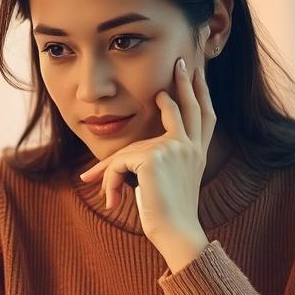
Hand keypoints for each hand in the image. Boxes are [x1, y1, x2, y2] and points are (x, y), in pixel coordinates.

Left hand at [79, 57, 214, 268]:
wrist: (178, 233)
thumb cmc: (171, 216)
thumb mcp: (167, 183)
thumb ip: (156, 163)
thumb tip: (123, 160)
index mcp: (197, 153)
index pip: (204, 116)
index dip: (201, 94)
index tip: (198, 74)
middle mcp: (190, 147)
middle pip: (190, 106)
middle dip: (185, 81)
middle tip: (181, 60)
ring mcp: (174, 149)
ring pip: (132, 148)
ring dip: (109, 169)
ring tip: (90, 179)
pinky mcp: (153, 158)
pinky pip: (118, 163)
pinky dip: (108, 182)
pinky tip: (111, 201)